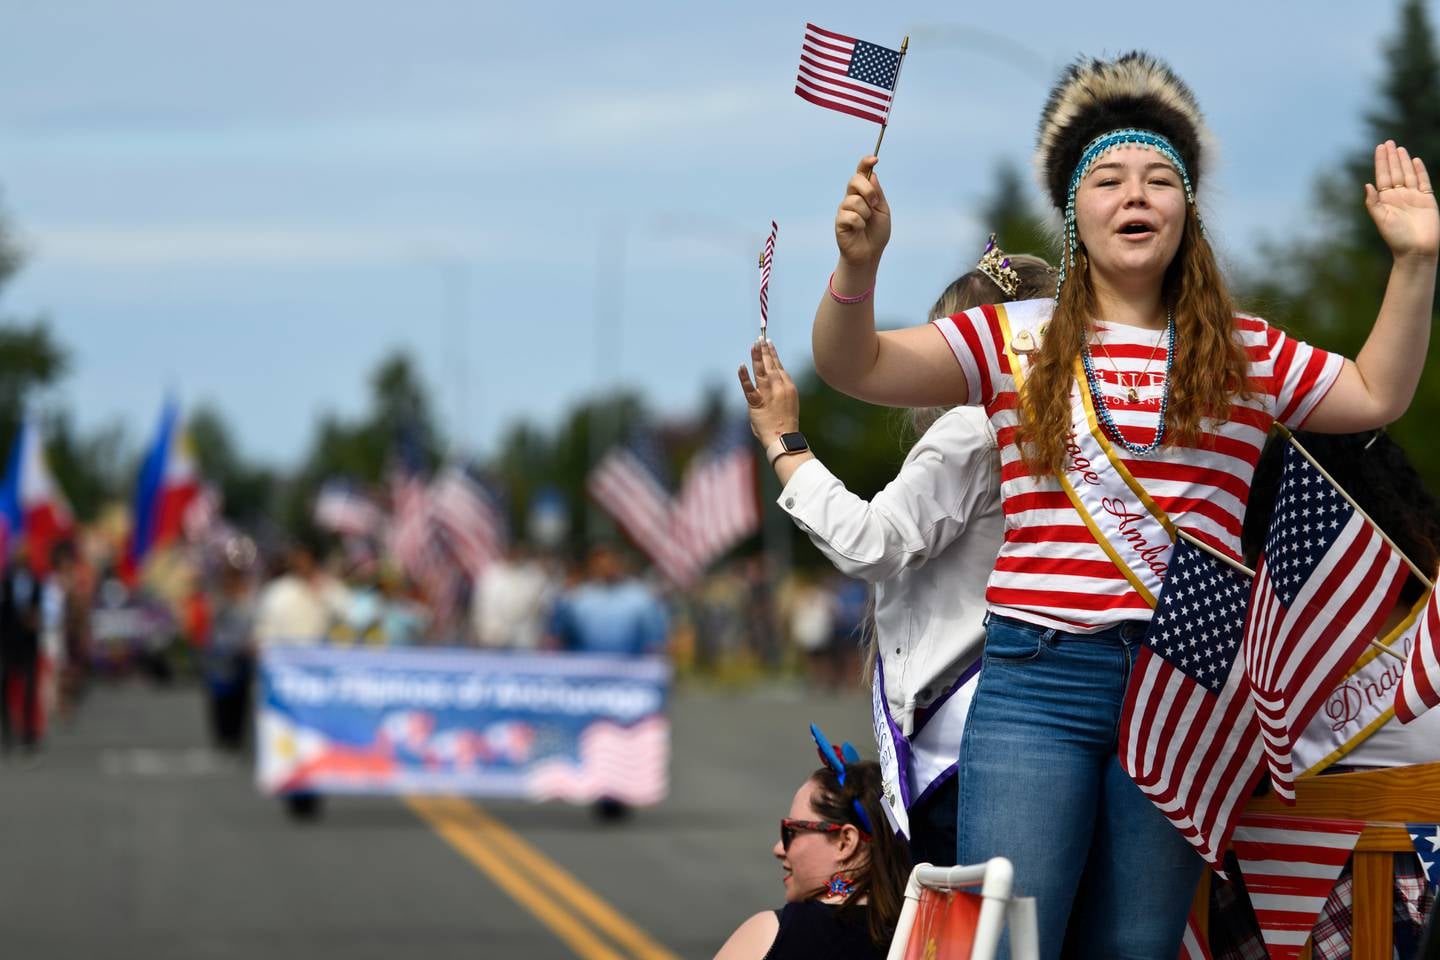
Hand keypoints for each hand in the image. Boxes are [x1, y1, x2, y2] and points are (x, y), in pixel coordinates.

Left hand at [737, 339, 800, 442]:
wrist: (784, 438)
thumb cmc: (785, 424)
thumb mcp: (788, 403)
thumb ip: (778, 391)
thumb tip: (767, 384)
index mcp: (788, 387)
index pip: (779, 366)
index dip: (773, 354)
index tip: (769, 343)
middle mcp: (779, 387)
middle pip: (771, 365)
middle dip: (765, 350)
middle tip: (760, 338)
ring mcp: (768, 394)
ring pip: (761, 371)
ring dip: (757, 357)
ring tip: (754, 344)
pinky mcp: (757, 403)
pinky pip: (749, 388)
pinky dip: (744, 377)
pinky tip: (741, 366)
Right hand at [835, 156, 890, 269]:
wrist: (869, 253)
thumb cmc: (876, 232)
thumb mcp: (882, 210)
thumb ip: (877, 193)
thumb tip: (872, 174)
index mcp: (864, 193)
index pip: (861, 173)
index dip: (865, 163)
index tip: (874, 159)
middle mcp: (852, 198)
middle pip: (855, 180)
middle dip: (867, 189)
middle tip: (874, 203)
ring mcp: (844, 209)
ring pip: (854, 201)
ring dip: (866, 213)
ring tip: (866, 223)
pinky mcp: (839, 222)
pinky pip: (851, 216)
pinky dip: (859, 224)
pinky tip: (859, 230)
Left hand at [1365, 140, 1437, 260]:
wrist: (1417, 250)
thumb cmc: (1396, 238)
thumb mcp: (1381, 219)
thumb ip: (1373, 202)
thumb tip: (1367, 184)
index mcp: (1385, 200)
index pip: (1382, 176)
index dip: (1381, 162)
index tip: (1379, 148)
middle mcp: (1398, 196)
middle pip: (1394, 172)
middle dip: (1391, 157)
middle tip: (1388, 142)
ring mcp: (1413, 197)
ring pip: (1408, 174)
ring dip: (1403, 161)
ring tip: (1399, 148)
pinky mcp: (1427, 199)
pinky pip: (1423, 181)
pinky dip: (1420, 170)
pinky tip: (1415, 160)